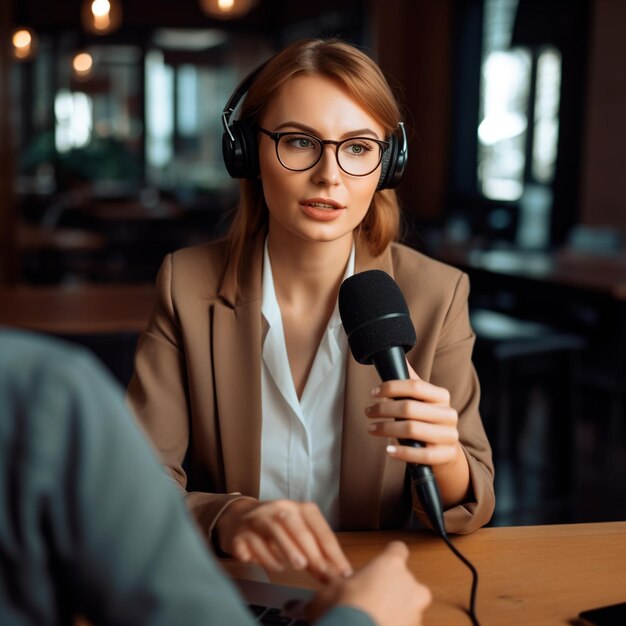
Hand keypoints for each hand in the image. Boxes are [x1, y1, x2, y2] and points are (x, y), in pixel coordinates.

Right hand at [215, 498, 352, 581]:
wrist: (238, 518)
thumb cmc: (277, 529)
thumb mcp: (298, 534)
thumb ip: (315, 550)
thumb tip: (338, 574)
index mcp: (298, 508)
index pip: (318, 526)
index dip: (332, 550)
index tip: (343, 572)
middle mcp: (278, 509)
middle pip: (295, 526)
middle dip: (311, 550)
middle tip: (323, 572)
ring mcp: (257, 519)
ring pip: (273, 530)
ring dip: (288, 548)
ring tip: (299, 566)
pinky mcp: (240, 533)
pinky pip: (252, 543)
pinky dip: (264, 556)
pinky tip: (275, 567)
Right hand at [307, 541, 430, 625]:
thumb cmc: (345, 610)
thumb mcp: (327, 593)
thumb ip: (322, 592)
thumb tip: (296, 603)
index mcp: (390, 565)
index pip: (398, 549)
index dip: (390, 555)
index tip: (382, 563)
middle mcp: (409, 584)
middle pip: (406, 580)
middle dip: (392, 589)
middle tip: (370, 598)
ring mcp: (416, 610)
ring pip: (409, 606)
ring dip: (395, 611)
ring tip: (371, 619)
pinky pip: (407, 625)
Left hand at [365, 362, 470, 506]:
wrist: (445, 450)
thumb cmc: (427, 421)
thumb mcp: (422, 400)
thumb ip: (411, 381)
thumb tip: (398, 356)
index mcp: (442, 396)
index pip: (415, 386)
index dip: (391, 387)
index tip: (374, 392)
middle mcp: (448, 414)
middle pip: (409, 408)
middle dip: (383, 409)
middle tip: (368, 411)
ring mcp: (449, 435)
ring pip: (412, 430)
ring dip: (386, 429)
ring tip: (371, 428)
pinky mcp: (445, 455)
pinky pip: (421, 454)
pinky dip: (402, 452)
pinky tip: (388, 450)